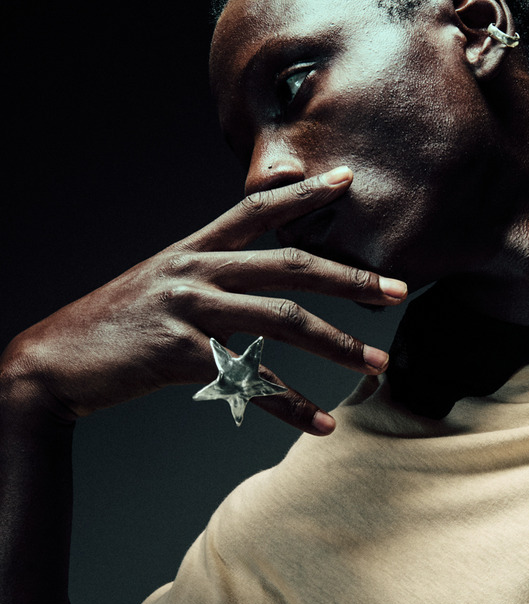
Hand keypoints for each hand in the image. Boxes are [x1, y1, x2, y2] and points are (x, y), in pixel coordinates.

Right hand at [0, 169, 406, 432]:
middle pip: (289, 265)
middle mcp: (195, 270)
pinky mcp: (181, 354)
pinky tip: (321, 424)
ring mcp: (188, 310)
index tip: (348, 179)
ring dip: (338, 345)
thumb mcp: (162, 286)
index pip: (257, 210)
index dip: (304, 193)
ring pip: (282, 321)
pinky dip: (290, 407)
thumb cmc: (115, 329)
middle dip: (350, 277)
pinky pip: (251, 381)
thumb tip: (261, 286)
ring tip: (377, 364)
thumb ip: (210, 278)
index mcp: (193, 250)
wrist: (54, 363)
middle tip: (400, 288)